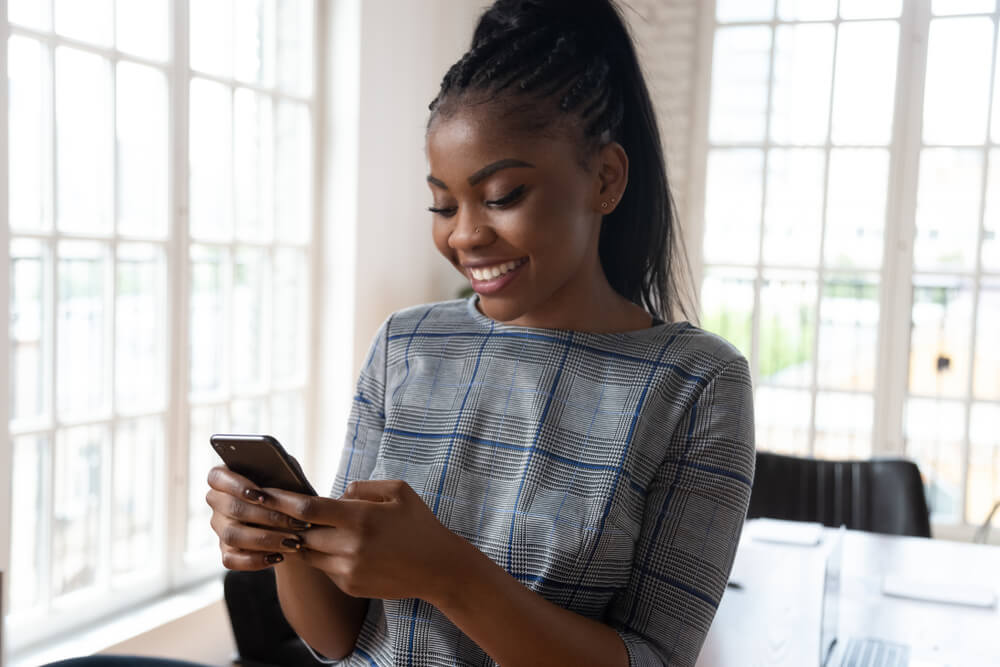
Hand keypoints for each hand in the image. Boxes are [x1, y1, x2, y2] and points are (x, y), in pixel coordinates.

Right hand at [205, 465, 312, 569]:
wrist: (293, 516)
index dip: (237, 486)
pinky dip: (256, 560)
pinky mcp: (226, 551)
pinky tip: (279, 557)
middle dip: (268, 517)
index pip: (217, 477)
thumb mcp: (286, 473)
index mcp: (224, 477)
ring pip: (233, 536)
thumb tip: (283, 469)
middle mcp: (217, 502)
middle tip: (296, 523)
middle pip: (233, 509)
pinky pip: (231, 560)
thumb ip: (280, 467)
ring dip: (266, 540)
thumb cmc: (287, 487)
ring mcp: (220, 527)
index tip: (262, 495)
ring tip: (293, 542)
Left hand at [261, 479, 463, 600]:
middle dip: (286, 521)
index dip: (281, 500)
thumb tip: (334, 494)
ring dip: (303, 540)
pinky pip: (324, 568)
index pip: (307, 509)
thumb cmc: (419, 524)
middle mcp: (351, 546)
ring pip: (308, 553)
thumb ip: (362, 487)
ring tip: (302, 526)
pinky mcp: (350, 586)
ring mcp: (349, 570)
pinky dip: (322, 556)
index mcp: (361, 517)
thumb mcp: (398, 491)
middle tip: (272, 508)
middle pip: (301, 533)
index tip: (263, 492)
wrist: (438, 568)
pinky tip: (333, 545)